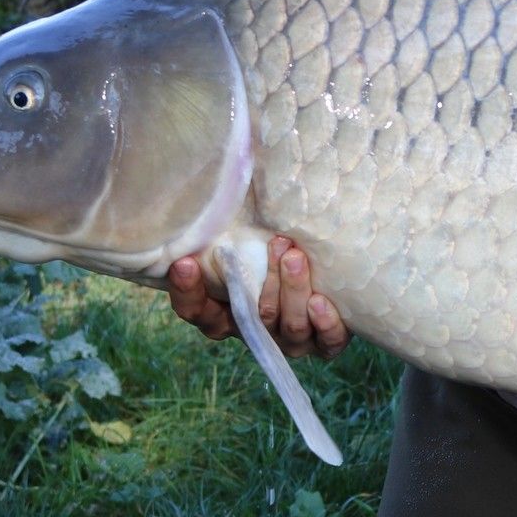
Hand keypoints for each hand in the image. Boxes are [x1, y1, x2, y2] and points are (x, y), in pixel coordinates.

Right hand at [167, 235, 350, 359]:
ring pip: (288, 327)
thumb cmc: (279, 249)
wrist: (331, 276)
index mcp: (226, 312)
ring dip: (292, 292)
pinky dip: (324, 325)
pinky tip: (321, 302)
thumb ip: (233, 225)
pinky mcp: (326, 343)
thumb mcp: (250, 239)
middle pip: (253, 317)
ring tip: (296, 257)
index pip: (196, 310)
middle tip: (277, 243)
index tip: (186, 262)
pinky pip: (326, 343)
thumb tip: (231, 173)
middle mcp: (257, 331)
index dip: (188, 291)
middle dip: (266, 282)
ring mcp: (291, 340)